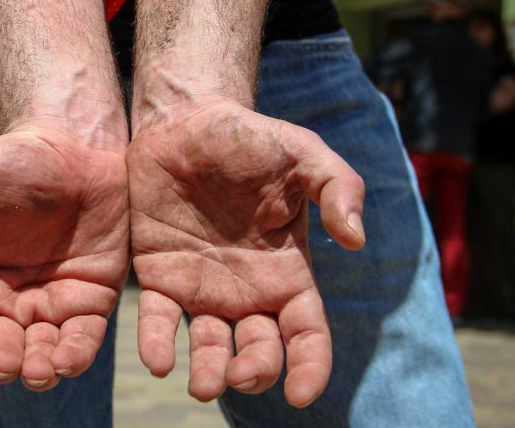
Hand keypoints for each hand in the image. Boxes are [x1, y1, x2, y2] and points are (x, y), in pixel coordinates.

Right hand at [0, 121, 128, 388]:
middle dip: (1, 364)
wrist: (71, 144)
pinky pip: (83, 336)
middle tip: (7, 362)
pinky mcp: (92, 297)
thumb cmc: (5, 162)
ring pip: (41, 353)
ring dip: (38, 371)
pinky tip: (67, 360)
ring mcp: (53, 301)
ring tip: (39, 371)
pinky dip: (75, 355)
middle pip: (0, 350)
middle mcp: (11, 301)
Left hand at [128, 99, 364, 405]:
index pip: (307, 332)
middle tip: (242, 375)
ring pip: (210, 347)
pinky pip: (158, 320)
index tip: (300, 392)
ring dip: (210, 373)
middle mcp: (246, 289)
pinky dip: (158, 344)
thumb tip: (356, 240)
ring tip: (202, 384)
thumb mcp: (303, 154)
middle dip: (256, 371)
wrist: (187, 122)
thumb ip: (338, 188)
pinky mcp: (159, 275)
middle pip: (260, 349)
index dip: (310, 366)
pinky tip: (158, 359)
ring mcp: (202, 286)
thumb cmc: (250, 138)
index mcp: (286, 271)